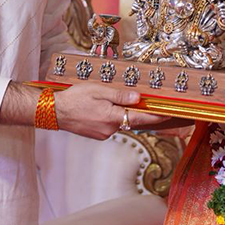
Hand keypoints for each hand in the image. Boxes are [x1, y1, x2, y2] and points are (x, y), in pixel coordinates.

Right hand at [53, 83, 171, 139]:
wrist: (54, 112)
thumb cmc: (74, 99)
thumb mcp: (99, 90)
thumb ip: (120, 95)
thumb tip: (138, 99)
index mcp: (112, 117)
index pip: (141, 118)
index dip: (157, 116)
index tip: (169, 114)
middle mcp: (110, 129)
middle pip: (132, 120)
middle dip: (141, 113)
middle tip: (151, 105)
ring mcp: (103, 134)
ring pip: (121, 122)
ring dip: (124, 114)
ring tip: (119, 102)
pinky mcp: (97, 135)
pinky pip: (112, 125)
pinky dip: (114, 117)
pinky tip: (106, 109)